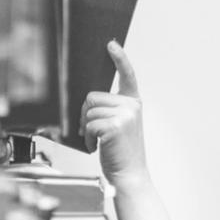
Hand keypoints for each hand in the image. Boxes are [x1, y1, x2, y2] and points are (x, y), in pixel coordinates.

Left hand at [81, 40, 147, 186]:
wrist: (129, 175)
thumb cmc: (120, 153)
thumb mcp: (119, 125)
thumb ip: (110, 109)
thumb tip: (87, 101)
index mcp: (133, 103)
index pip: (127, 75)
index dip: (119, 57)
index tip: (111, 44)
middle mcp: (131, 105)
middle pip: (92, 96)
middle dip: (85, 114)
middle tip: (93, 132)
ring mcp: (124, 115)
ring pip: (88, 110)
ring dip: (86, 128)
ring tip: (99, 141)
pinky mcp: (115, 126)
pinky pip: (88, 124)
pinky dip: (88, 138)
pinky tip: (97, 146)